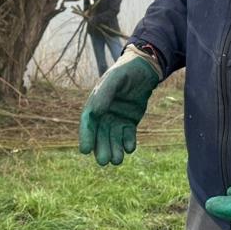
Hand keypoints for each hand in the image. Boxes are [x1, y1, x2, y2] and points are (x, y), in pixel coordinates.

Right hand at [78, 44, 161, 165]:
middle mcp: (104, 113)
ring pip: (113, 138)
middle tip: (104, 161)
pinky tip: (129, 148)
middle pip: (100, 134)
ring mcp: (116, 118)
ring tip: (117, 160)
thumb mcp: (116, 78)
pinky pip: (127, 136)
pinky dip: (128, 143)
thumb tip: (95, 112)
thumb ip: (105, 93)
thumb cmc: (127, 70)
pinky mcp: (129, 122)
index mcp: (96, 102)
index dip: (86, 136)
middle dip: (101, 148)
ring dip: (114, 149)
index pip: (88, 122)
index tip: (85, 150)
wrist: (145, 68)